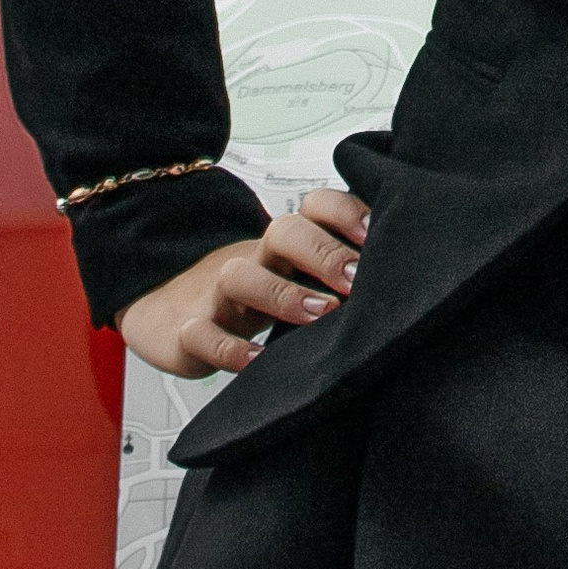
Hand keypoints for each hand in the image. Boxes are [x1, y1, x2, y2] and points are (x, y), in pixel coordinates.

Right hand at [117, 187, 368, 377]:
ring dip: (282, 293)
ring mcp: (218, 294)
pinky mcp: (188, 332)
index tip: (375, 235)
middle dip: (323, 250)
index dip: (345, 211)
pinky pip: (202, 335)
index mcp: (286, 244)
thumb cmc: (253, 298)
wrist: (167, 311)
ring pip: (239, 275)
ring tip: (320, 314)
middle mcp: (255, 260)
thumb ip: (337, 275)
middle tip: (355, 280)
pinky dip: (228, 349)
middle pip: (284, 231)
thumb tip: (400, 278)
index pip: (315, 206)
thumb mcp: (293, 281)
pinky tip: (256, 361)